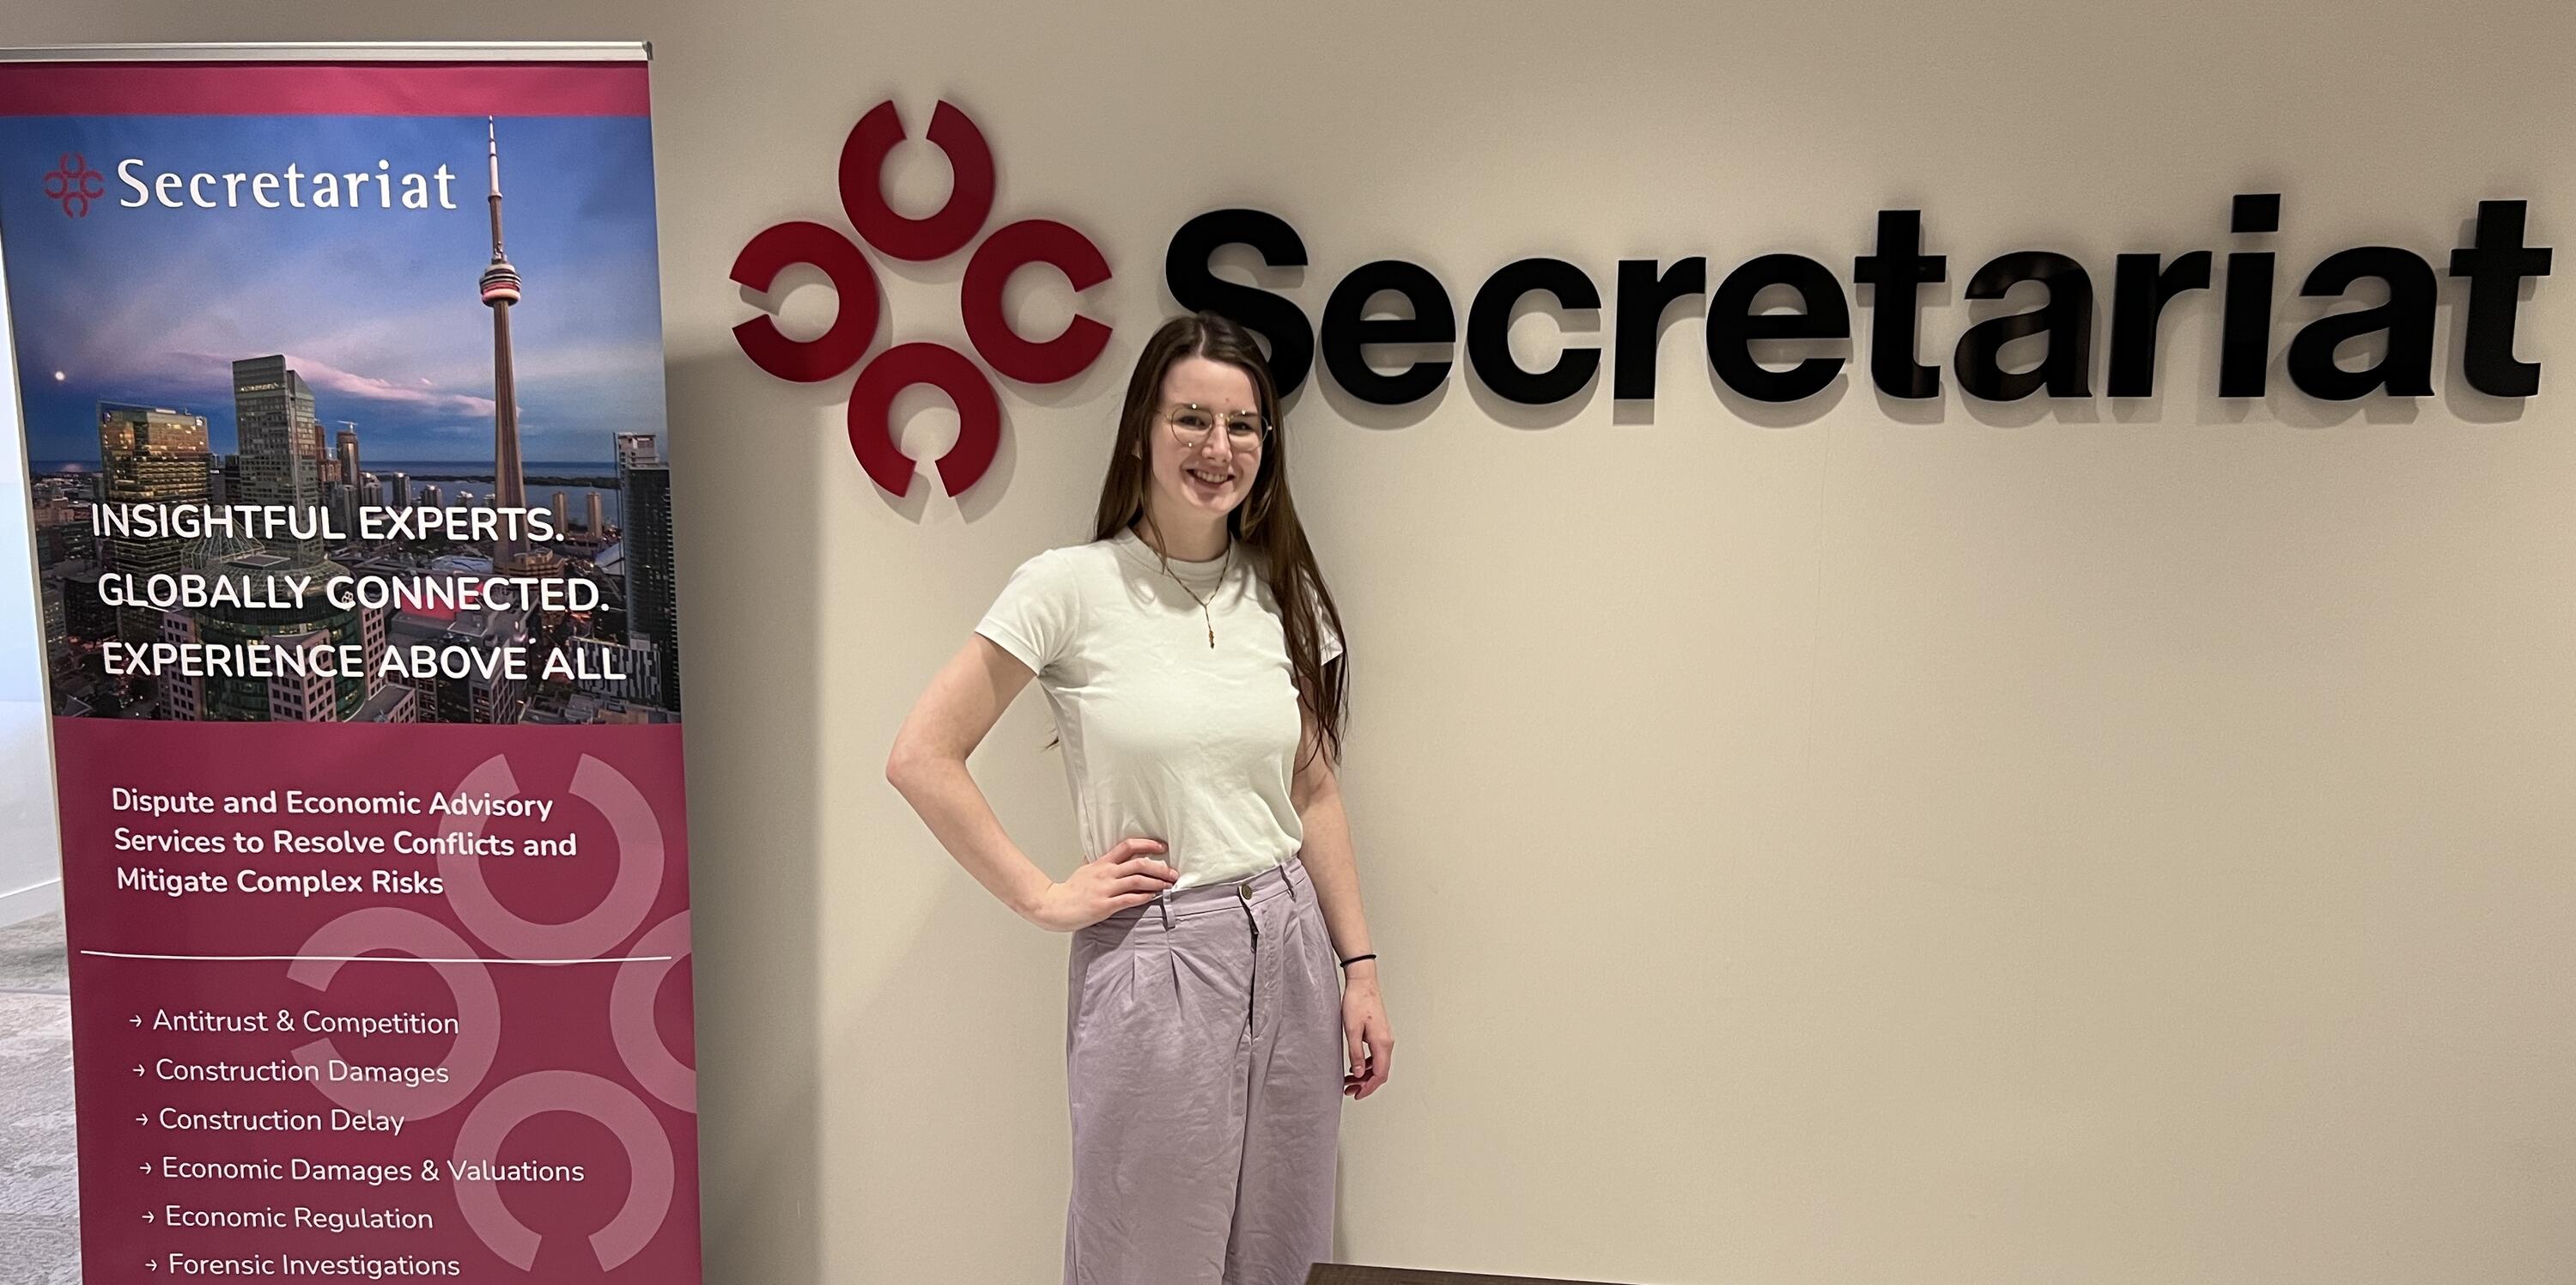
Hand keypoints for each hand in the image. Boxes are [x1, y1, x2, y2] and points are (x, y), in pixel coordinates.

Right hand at [1024, 838, 1176, 931]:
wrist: (1054, 906)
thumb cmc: (1070, 890)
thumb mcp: (1084, 870)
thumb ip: (1096, 861)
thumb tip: (1101, 854)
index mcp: (1102, 862)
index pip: (1128, 846)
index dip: (1147, 844)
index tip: (1162, 847)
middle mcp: (1106, 873)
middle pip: (1139, 863)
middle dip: (1160, 867)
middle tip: (1173, 872)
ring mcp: (1106, 889)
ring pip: (1138, 880)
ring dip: (1157, 882)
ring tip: (1168, 885)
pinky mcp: (1105, 905)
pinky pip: (1130, 899)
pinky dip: (1144, 897)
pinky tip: (1153, 896)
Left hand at [1340, 971, 1391, 1098]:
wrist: (1363, 982)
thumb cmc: (1357, 1002)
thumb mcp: (1351, 1030)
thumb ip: (1355, 1054)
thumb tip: (1359, 1073)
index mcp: (1382, 1043)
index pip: (1379, 1074)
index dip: (1369, 1088)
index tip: (1357, 1095)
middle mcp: (1387, 1042)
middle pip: (1380, 1072)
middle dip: (1366, 1084)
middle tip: (1350, 1090)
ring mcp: (1385, 1037)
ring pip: (1378, 1064)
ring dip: (1365, 1074)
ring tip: (1349, 1079)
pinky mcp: (1380, 1033)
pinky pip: (1377, 1055)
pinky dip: (1367, 1064)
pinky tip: (1355, 1065)